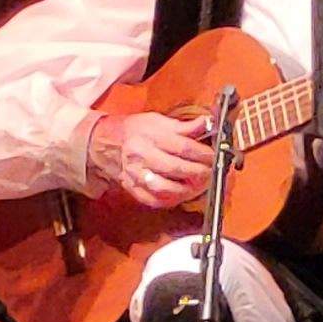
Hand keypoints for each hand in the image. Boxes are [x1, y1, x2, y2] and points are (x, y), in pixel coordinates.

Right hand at [85, 109, 216, 208]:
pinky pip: (155, 200)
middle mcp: (141, 156)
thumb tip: (208, 124)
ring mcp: (136, 175)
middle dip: (199, 172)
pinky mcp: (133, 189)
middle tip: (210, 172)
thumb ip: (185, 126)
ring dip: (187, 190)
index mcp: (149, 136)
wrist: (109, 143)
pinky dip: (172, 200)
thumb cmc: (136, 131)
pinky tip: (182, 193)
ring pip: (165, 188)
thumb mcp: (159, 121)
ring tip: (199, 185)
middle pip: (176, 168)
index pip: (183, 147)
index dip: (203, 153)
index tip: (213, 155)